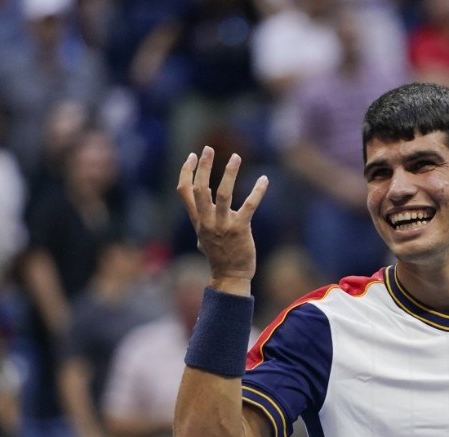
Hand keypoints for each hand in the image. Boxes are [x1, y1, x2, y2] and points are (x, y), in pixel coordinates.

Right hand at [176, 147, 267, 290]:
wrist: (230, 276)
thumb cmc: (219, 256)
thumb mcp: (202, 237)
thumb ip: (200, 222)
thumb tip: (199, 213)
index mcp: (197, 219)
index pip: (184, 191)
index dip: (187, 172)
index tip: (193, 156)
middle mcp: (207, 221)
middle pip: (200, 188)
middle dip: (204, 167)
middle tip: (209, 148)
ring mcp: (223, 225)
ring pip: (222, 194)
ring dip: (229, 174)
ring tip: (236, 156)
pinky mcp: (240, 229)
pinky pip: (249, 206)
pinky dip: (257, 191)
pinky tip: (264, 179)